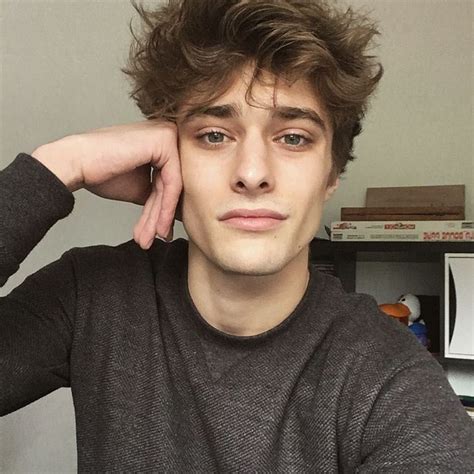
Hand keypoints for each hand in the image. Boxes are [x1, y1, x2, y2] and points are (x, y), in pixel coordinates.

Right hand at [32, 120, 181, 249]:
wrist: (77, 163)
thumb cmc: (102, 172)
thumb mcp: (141, 188)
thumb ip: (160, 194)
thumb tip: (177, 213)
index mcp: (163, 142)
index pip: (169, 182)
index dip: (162, 211)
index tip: (157, 233)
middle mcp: (168, 133)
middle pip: (171, 185)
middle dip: (160, 217)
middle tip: (152, 239)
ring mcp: (168, 134)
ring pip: (172, 187)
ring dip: (160, 217)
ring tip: (150, 238)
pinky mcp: (165, 140)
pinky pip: (171, 182)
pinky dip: (164, 207)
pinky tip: (157, 226)